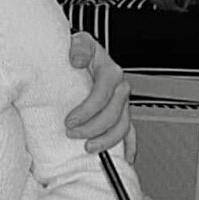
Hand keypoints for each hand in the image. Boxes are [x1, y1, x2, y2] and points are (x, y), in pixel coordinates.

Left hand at [65, 32, 133, 159]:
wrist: (80, 55)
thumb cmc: (78, 51)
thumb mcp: (77, 42)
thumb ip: (78, 48)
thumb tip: (77, 59)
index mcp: (110, 72)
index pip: (102, 95)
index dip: (86, 111)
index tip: (69, 121)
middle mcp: (119, 88)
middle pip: (113, 114)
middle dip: (92, 128)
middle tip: (72, 133)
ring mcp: (122, 102)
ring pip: (122, 127)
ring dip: (106, 140)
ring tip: (88, 147)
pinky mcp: (121, 113)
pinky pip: (129, 132)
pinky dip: (128, 146)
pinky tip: (123, 157)